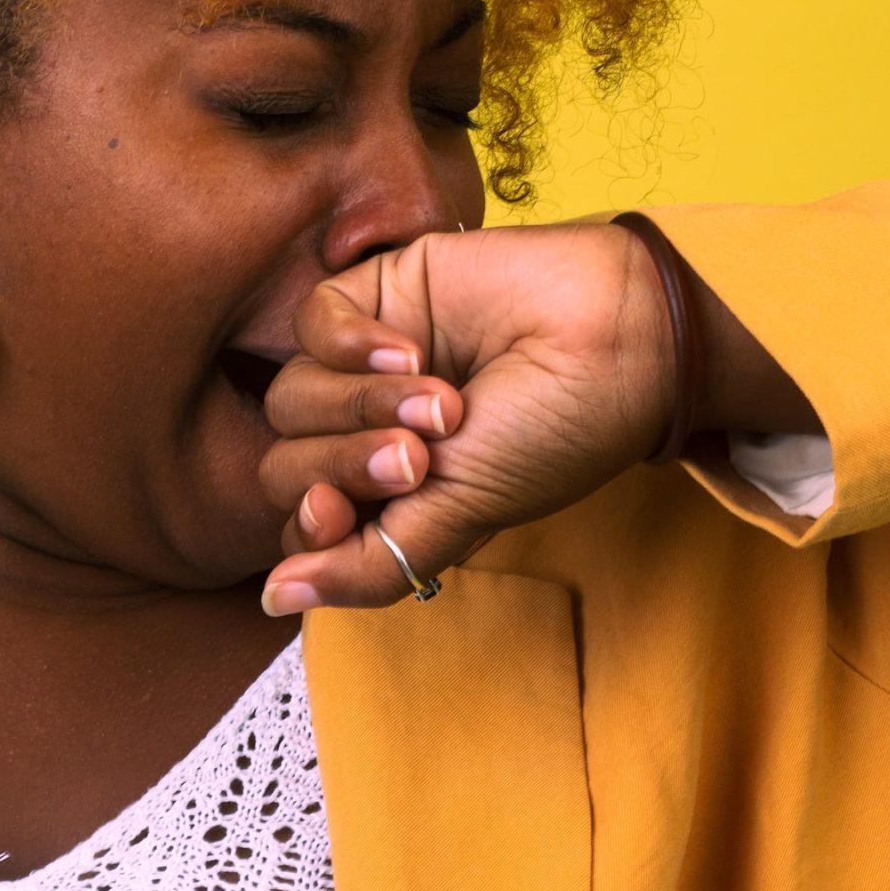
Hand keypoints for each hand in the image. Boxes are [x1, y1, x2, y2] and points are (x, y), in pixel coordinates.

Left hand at [258, 223, 677, 611]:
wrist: (613, 337)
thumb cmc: (554, 434)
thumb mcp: (461, 517)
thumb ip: (369, 564)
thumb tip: (276, 598)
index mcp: (390, 494)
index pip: (301, 519)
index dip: (308, 521)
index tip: (342, 514)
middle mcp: (370, 430)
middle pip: (287, 459)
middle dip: (345, 464)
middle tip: (418, 457)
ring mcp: (367, 363)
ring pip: (291, 394)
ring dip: (362, 404)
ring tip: (442, 400)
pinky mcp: (376, 292)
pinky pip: (310, 322)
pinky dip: (348, 344)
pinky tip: (407, 350)